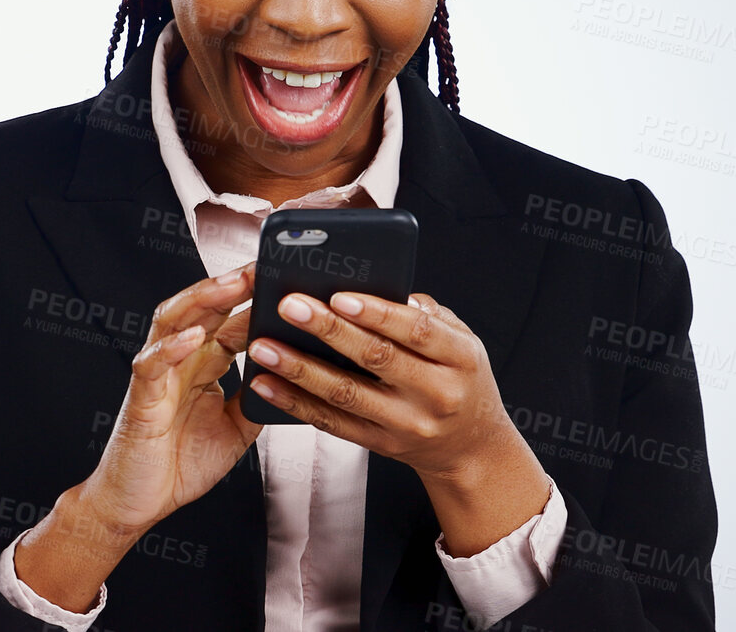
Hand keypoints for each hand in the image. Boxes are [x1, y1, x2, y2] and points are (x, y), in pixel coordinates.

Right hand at [79, 262, 263, 535]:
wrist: (137, 504)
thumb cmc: (179, 465)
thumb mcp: (235, 429)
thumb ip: (257, 397)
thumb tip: (292, 375)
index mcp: (202, 367)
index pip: (230, 321)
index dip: (255, 301)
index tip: (285, 281)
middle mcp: (180, 363)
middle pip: (203, 309)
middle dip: (233, 284)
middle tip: (265, 265)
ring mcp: (158, 376)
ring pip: (173, 322)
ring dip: (203, 300)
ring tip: (233, 284)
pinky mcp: (142, 398)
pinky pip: (153, 364)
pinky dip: (172, 348)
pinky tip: (195, 337)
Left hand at [244, 290, 550, 553]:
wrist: (471, 447)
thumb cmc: (460, 378)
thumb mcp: (462, 341)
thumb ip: (425, 314)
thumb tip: (377, 288)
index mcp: (460, 359)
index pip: (417, 331)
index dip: (377, 313)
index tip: (339, 295)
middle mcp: (436, 394)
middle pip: (376, 359)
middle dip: (328, 330)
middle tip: (290, 305)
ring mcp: (407, 424)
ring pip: (346, 395)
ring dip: (299, 369)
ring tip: (264, 346)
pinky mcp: (381, 445)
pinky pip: (333, 424)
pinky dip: (296, 404)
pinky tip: (268, 385)